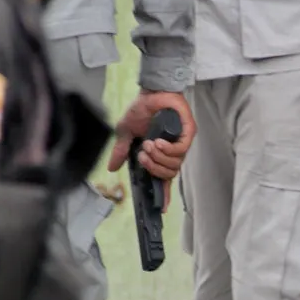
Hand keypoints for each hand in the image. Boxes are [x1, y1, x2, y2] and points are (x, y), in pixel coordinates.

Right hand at [108, 90, 195, 211]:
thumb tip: (111, 168)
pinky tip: (159, 142)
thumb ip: (121, 151)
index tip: (161, 208)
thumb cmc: (142, 109)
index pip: (164, 179)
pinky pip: (181, 150)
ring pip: (174, 164)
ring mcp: (181, 143)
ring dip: (159, 157)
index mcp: (160, 155)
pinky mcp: (188, 132)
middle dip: (153, 167)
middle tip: (143, 155)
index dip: (163, 195)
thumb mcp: (126, 133)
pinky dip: (168, 149)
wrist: (151, 91)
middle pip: (168, 174)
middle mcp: (172, 152)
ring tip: (150, 144)